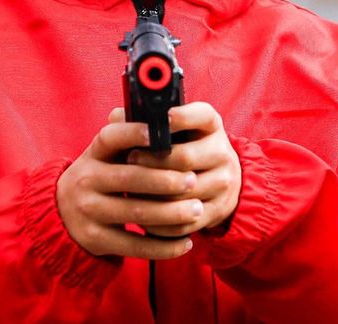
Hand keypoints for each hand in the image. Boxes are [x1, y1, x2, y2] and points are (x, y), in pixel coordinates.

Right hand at [56, 115, 201, 259]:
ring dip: (172, 213)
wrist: (62, 214)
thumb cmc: (100, 176)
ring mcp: (89, 212)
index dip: (134, 132)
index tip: (161, 132)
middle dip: (167, 180)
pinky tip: (185, 242)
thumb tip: (159, 113)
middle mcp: (87, 181)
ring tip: (197, 210)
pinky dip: (163, 246)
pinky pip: (134, 245)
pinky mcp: (96, 240)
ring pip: (137, 213)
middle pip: (131, 178)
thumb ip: (127, 136)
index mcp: (93, 154)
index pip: (110, 137)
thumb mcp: (104, 155)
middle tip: (194, 180)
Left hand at [125, 102, 242, 238]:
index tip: (158, 120)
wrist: (219, 179)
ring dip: (152, 194)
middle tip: (128, 160)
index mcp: (211, 125)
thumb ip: (146, 120)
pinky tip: (143, 216)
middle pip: (184, 158)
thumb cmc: (184, 148)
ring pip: (182, 192)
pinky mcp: (218, 210)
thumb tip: (114, 116)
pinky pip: (184, 221)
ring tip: (129, 191)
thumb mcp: (176, 130)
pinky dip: (161, 222)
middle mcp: (222, 151)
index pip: (201, 115)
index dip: (180, 117)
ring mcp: (222, 182)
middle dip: (152, 161)